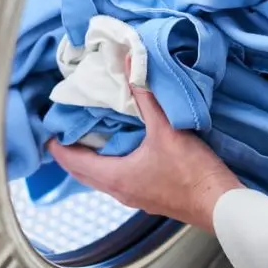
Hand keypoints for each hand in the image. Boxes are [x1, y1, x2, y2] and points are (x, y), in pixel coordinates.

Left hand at [48, 70, 242, 233]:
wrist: (220, 204)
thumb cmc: (192, 173)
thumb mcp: (166, 129)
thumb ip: (146, 95)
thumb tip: (132, 63)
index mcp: (115, 177)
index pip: (73, 162)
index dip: (58, 147)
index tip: (48, 131)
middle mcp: (120, 191)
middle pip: (84, 172)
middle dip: (72, 152)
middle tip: (65, 131)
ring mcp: (135, 197)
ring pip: (101, 178)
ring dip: (92, 159)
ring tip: (90, 136)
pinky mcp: (151, 197)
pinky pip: (120, 179)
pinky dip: (112, 164)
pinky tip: (124, 150)